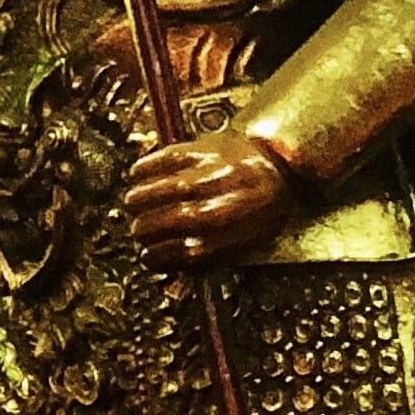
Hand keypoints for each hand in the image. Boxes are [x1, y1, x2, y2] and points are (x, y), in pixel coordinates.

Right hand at [124, 130, 300, 267]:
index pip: (181, 251)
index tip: (148, 258)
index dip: (158, 257)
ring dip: (137, 202)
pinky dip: (143, 170)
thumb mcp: (249, 239)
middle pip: (164, 222)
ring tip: (135, 206)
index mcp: (233, 234)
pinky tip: (139, 177)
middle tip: (139, 231)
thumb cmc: (264, 205)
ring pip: (155, 192)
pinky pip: (160, 160)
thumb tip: (171, 264)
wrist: (280, 163)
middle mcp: (219, 204)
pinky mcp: (199, 150)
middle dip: (143, 230)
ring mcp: (208, 175)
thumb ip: (212, 254)